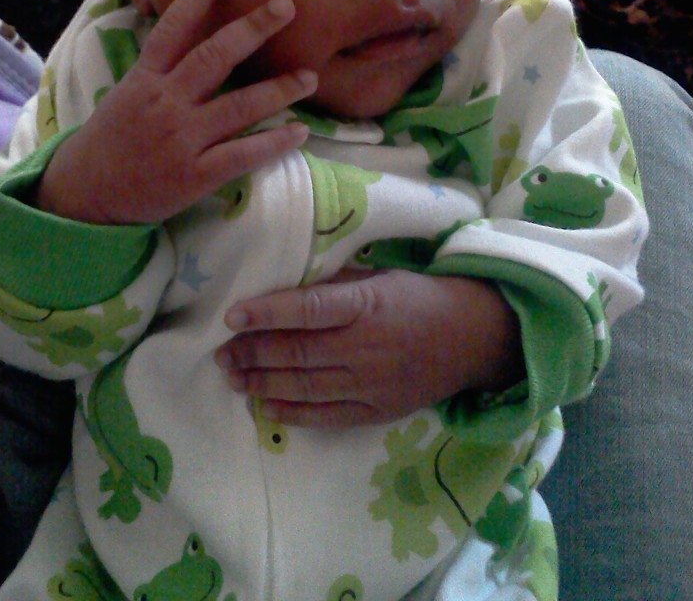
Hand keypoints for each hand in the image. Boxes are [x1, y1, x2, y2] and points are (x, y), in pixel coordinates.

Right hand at [37, 0, 316, 223]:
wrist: (87, 195)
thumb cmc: (111, 141)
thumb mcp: (125, 94)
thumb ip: (158, 69)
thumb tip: (190, 35)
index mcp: (145, 79)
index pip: (172, 28)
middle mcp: (165, 102)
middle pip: (213, 57)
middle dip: (252, 29)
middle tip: (287, 6)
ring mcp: (182, 139)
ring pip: (238, 106)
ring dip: (279, 90)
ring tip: (309, 77)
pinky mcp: (195, 175)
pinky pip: (242, 155)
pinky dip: (273, 143)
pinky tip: (299, 132)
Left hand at [215, 269, 523, 428]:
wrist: (471, 338)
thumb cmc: (419, 297)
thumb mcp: (381, 276)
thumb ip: (336, 283)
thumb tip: (287, 285)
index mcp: (366, 304)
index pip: (307, 309)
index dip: (266, 313)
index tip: (231, 317)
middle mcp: (365, 346)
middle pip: (298, 353)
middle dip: (253, 353)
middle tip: (221, 353)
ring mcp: (370, 384)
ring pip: (305, 386)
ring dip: (262, 383)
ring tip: (232, 377)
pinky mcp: (376, 411)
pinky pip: (326, 416)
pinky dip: (292, 413)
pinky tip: (265, 407)